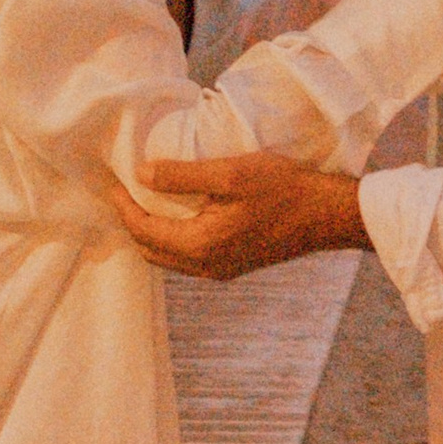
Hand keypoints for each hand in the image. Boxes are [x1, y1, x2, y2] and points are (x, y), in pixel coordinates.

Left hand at [111, 151, 365, 278]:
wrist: (328, 215)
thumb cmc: (284, 188)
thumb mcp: (231, 173)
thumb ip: (182, 176)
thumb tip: (141, 175)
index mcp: (201, 246)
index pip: (144, 230)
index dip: (123, 205)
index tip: (114, 180)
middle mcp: (206, 266)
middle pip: (151, 250)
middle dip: (132, 222)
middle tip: (124, 190)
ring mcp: (221, 270)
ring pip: (168, 257)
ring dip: (152, 231)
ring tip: (146, 199)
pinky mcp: (234, 265)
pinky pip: (188, 256)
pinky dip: (172, 237)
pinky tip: (178, 212)